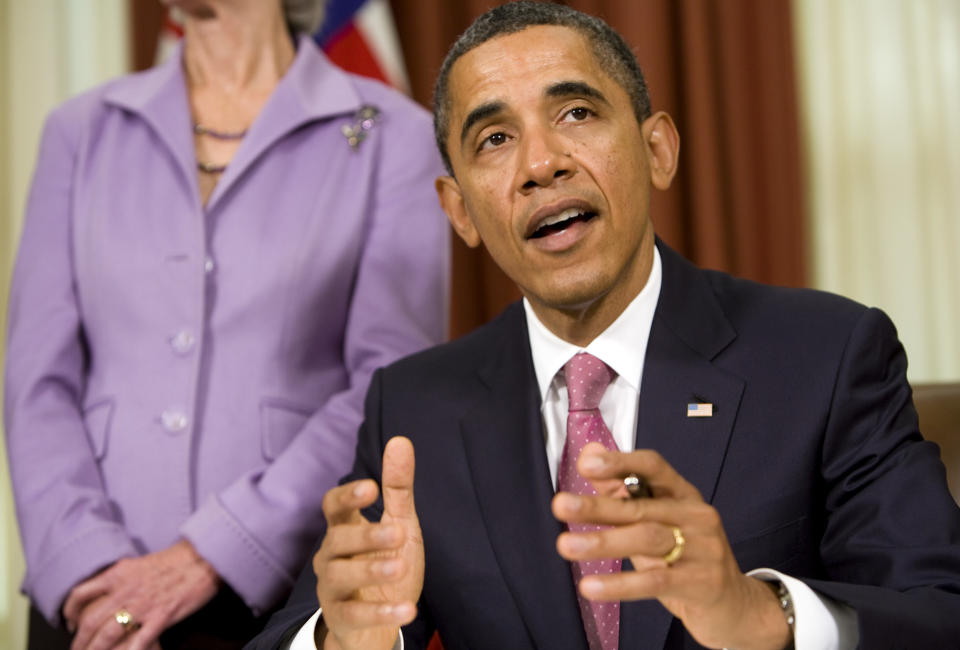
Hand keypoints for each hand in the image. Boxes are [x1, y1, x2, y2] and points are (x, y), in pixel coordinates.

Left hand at [63, 539, 219, 649]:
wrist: (204, 558)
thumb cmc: (177, 559)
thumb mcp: (141, 562)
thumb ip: (123, 577)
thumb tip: (110, 590)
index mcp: (119, 573)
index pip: (81, 593)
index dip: (69, 611)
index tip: (70, 621)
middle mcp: (126, 590)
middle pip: (90, 621)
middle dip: (79, 641)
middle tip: (77, 649)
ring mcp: (143, 605)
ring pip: (107, 635)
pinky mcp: (162, 617)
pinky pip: (138, 642)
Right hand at [313, 436, 423, 649]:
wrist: (377, 624)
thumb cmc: (386, 562)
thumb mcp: (399, 523)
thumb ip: (398, 488)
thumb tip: (400, 440)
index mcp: (344, 528)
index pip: (333, 506)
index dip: (347, 496)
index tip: (371, 487)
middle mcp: (331, 556)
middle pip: (337, 540)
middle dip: (366, 535)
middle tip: (398, 532)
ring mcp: (332, 588)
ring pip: (340, 575)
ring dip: (371, 570)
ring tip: (401, 567)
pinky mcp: (341, 619)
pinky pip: (355, 615)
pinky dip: (381, 612)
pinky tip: (407, 609)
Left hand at [551, 443, 790, 649]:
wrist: (734, 605)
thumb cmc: (686, 557)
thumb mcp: (654, 522)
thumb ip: (620, 490)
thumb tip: (589, 453)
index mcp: (683, 494)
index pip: (653, 467)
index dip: (620, 462)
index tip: (585, 464)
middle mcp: (696, 515)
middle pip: (641, 506)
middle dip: (598, 506)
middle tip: (560, 505)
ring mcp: (703, 549)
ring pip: (647, 539)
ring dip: (603, 542)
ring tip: (565, 546)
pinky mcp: (702, 583)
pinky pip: (655, 582)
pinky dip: (620, 584)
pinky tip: (590, 586)